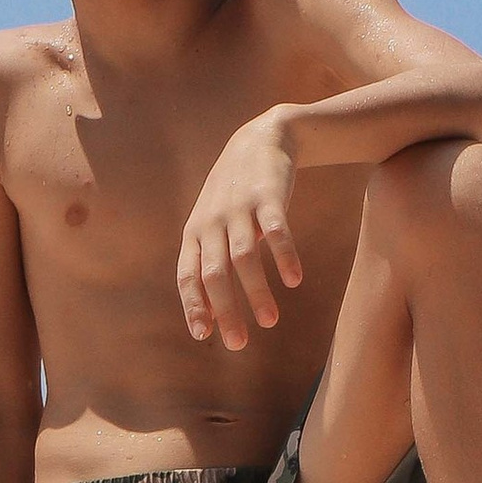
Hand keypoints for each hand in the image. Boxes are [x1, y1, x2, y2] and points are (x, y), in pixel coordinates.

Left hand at [177, 114, 302, 348]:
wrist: (262, 138)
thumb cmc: (234, 194)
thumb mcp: (212, 225)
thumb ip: (207, 265)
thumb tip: (207, 316)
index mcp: (194, 232)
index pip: (187, 276)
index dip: (194, 306)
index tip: (203, 335)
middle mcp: (212, 222)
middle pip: (215, 274)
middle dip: (226, 311)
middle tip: (238, 344)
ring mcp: (239, 208)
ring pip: (244, 258)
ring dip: (256, 292)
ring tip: (271, 321)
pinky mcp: (268, 195)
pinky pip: (275, 231)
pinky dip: (284, 256)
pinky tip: (294, 281)